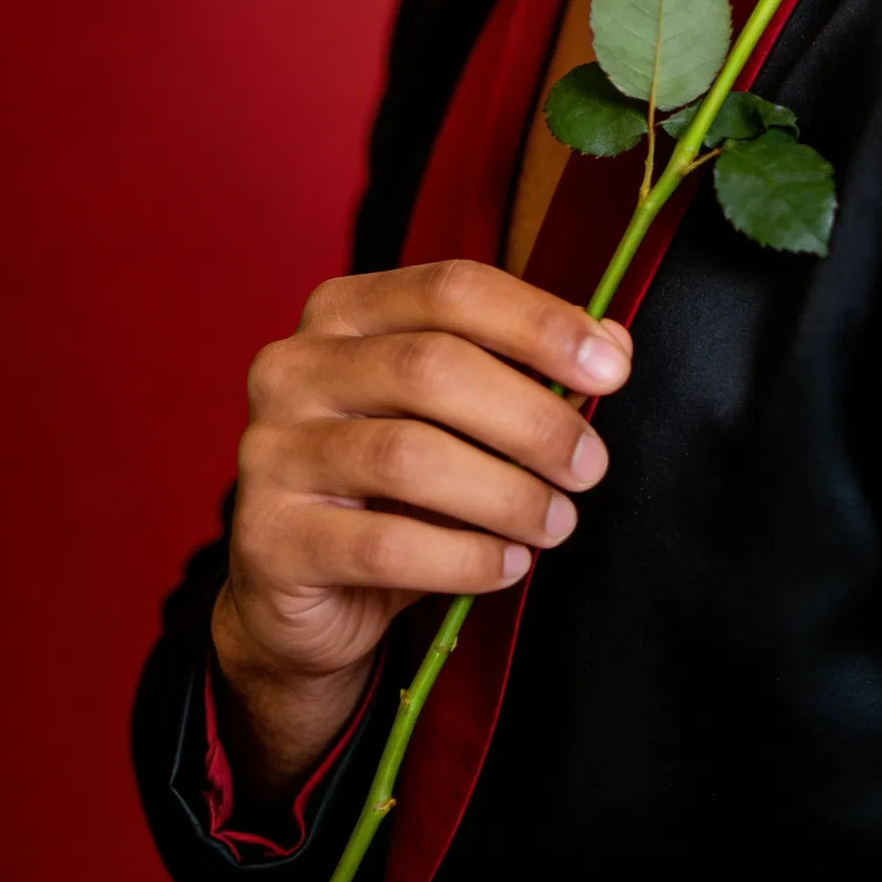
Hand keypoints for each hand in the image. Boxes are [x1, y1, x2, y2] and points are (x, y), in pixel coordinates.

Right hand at [211, 260, 631, 793]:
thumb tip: (613, 344)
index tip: (611, 371)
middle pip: (432, 366)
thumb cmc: (393, 487)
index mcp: (345, 310)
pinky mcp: (268, 536)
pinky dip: (463, 556)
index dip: (538, 323)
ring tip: (557, 522)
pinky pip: (383, 543)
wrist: (302, 594)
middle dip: (531, 418)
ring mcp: (270, 449)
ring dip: (505, 493)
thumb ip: (526, 370)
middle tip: (591, 467)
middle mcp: (295, 365)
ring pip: (408, 456)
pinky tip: (507, 566)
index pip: (451, 288)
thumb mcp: (459, 418)